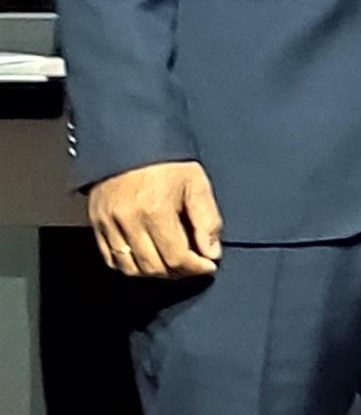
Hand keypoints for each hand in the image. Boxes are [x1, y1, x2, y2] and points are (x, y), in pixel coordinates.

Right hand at [88, 161, 221, 279]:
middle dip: (178, 272)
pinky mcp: (96, 223)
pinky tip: (148, 259)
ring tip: (173, 264)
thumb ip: (207, 220)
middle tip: (193, 266)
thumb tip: (212, 252)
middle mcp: (127, 220)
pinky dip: (130, 266)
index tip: (208, 265)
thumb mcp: (196, 184)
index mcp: (154, 210)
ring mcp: (107, 223)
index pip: (176, 256)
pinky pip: (111, 258)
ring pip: (130, 267)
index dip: (195, 267)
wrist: (128, 142)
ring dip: (154, 272)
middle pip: (153, 266)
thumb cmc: (166, 162)